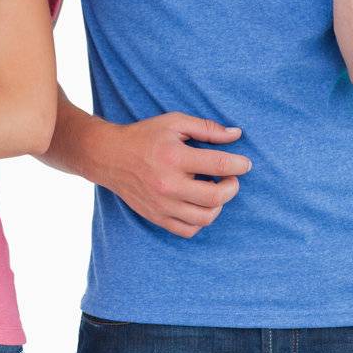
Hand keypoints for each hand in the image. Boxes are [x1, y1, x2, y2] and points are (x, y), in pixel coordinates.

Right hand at [94, 112, 251, 238]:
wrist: (108, 156)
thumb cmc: (144, 136)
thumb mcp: (173, 123)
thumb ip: (206, 128)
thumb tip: (236, 135)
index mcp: (174, 157)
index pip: (220, 165)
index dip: (240, 165)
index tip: (244, 164)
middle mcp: (168, 183)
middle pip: (216, 196)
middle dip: (232, 187)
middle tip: (231, 178)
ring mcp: (162, 204)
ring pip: (205, 217)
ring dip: (218, 205)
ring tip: (214, 191)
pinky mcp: (156, 216)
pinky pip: (188, 230)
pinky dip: (200, 221)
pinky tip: (199, 205)